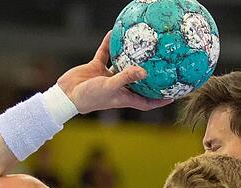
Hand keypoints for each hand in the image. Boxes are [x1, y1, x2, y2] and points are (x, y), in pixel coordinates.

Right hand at [57, 31, 172, 113]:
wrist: (67, 95)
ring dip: (130, 57)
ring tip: (141, 45)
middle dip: (150, 77)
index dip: (160, 100)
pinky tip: (113, 33)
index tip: (173, 96)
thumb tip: (144, 71)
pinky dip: (108, 44)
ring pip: (122, 65)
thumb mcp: (110, 87)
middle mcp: (119, 87)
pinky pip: (105, 53)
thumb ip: (126, 78)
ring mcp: (107, 77)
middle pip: (138, 83)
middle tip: (163, 67)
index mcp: (124, 97)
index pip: (146, 101)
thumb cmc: (89, 97)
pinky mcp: (96, 68)